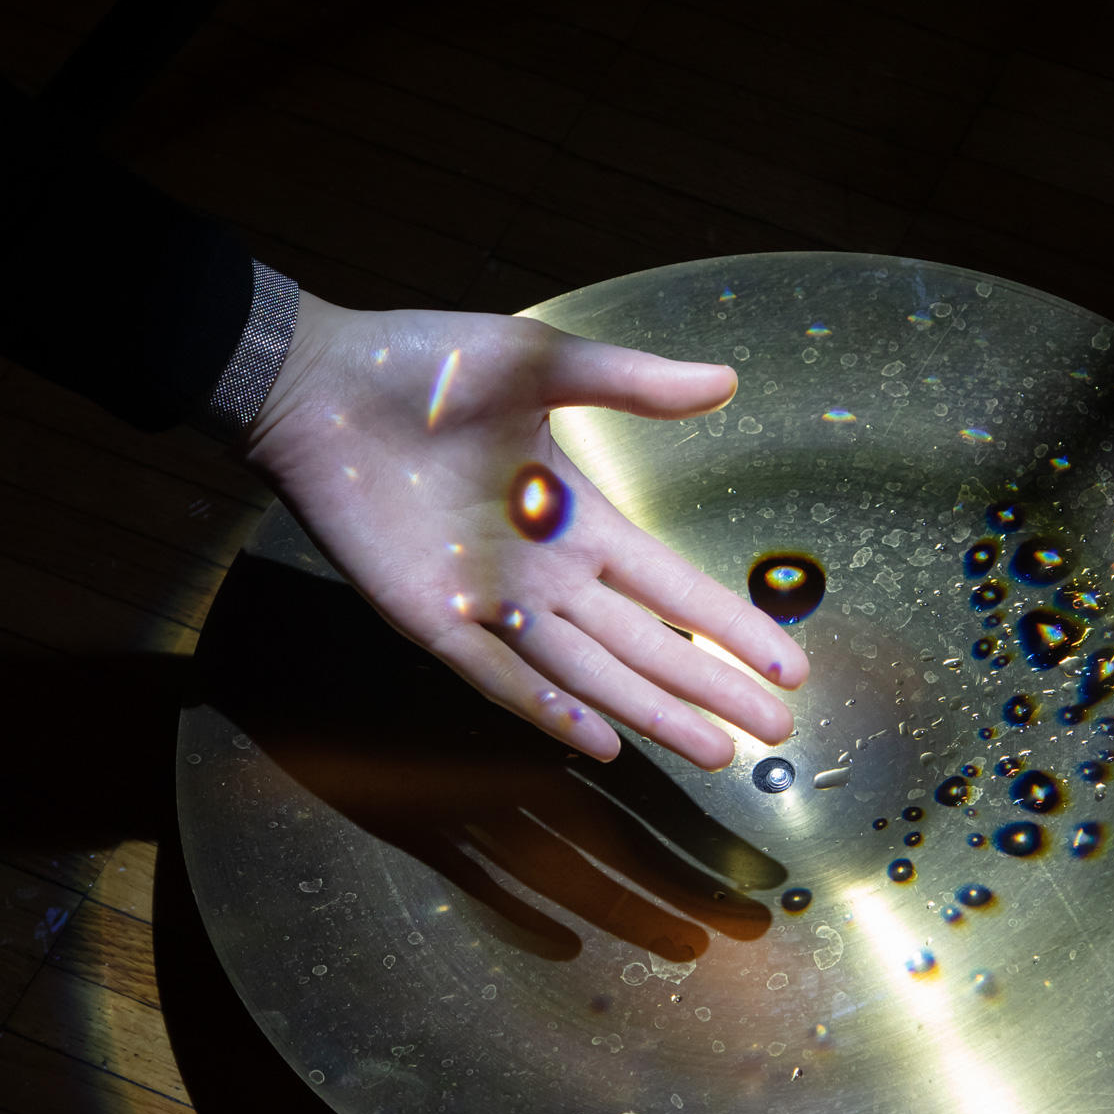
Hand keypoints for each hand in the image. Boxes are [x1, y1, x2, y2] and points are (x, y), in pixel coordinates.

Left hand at [241, 294, 806, 767]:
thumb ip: (633, 383)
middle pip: (645, 643)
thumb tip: (726, 381)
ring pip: (587, 672)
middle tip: (777, 729)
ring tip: (714, 749)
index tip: (791, 662)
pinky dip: (547, 710)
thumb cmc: (428, 364)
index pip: (673, 585)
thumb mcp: (545, 363)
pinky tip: (601, 744)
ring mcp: (489, 599)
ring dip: (650, 709)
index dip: (730, 625)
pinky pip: (497, 676)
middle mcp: (544, 569)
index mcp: (577, 514)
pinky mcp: (430, 615)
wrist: (322, 383)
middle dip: (712, 686)